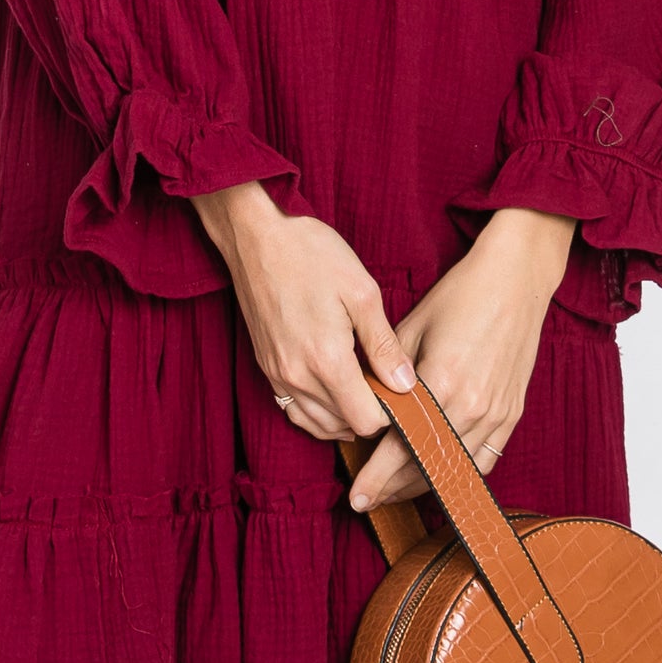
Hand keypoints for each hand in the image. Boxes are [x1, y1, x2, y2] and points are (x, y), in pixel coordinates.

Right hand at [188, 182, 416, 439]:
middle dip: (369, 414)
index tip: (401, 392)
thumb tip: (406, 384)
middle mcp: (298, 377)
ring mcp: (276, 374)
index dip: (390, 414)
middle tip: (386, 384)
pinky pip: (294, 410)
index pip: (366, 422)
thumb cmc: (310, 254)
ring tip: (364, 387)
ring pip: (318, 424)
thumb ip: (384, 344)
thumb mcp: (361, 292)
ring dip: (344, 416)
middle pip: (344, 427)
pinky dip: (317, 411)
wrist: (255, 236)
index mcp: (327, 360)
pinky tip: (333, 390)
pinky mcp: (265, 366)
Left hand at [343, 208, 576, 512]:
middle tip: (369, 499)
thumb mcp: (412, 327)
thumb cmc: (459, 297)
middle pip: (427, 465)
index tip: (357, 497)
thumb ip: (387, 372)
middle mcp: (471, 406)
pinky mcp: (512, 413)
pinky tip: (440, 476)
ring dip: (424, 485)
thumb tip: (362, 404)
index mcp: (441, 382)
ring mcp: (496, 413)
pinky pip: (486, 459)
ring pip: (456, 469)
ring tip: (396, 490)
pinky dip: (461, 473)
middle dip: (394, 488)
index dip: (377, 476)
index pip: (402, 446)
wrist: (515, 281)